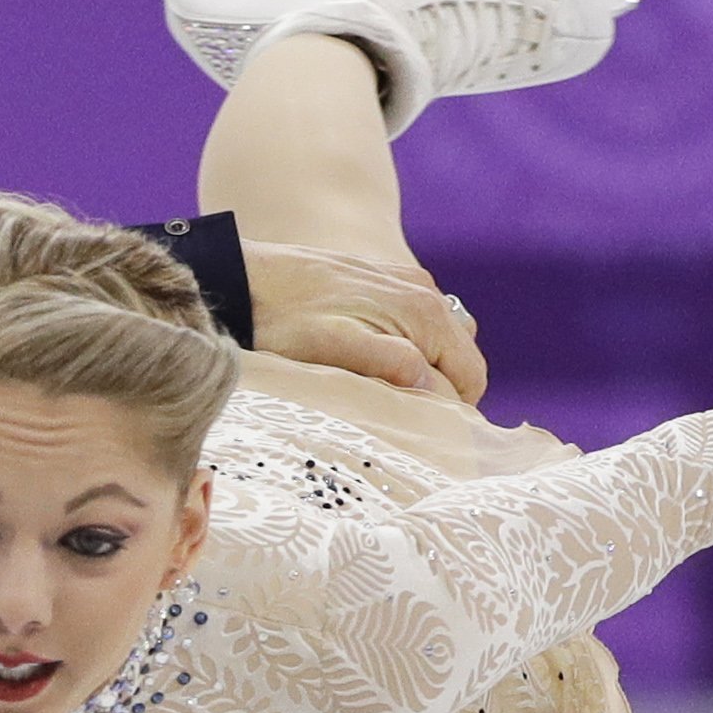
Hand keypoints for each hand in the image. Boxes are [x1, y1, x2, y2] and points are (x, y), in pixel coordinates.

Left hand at [239, 240, 487, 403]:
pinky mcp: (386, 280)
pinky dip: (411, 349)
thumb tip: (439, 388)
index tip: (420, 436)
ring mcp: (407, 282)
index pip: (470, 379)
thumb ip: (392, 364)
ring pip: (444, 344)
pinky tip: (374, 363)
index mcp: (424, 313)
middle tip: (400, 420)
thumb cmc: (282, 320)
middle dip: (443, 394)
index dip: (453, 413)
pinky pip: (419, 324)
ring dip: (429, 372)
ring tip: (387, 394)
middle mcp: (426, 292)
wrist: (242, 277)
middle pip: (462, 361)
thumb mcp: (334, 348)